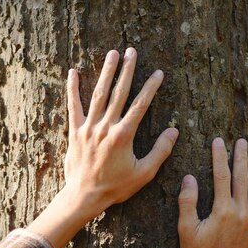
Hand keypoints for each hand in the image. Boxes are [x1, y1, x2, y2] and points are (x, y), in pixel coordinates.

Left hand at [28, 47, 178, 247]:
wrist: (84, 196)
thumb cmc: (116, 187)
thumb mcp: (144, 173)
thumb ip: (160, 151)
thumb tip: (174, 131)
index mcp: (124, 135)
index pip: (141, 105)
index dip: (151, 87)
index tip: (158, 73)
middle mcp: (106, 126)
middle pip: (119, 92)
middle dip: (127, 70)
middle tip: (132, 51)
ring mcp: (89, 127)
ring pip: (98, 94)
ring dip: (106, 72)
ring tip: (112, 53)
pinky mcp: (75, 131)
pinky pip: (74, 106)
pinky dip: (73, 88)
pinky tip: (73, 72)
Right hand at [177, 138, 247, 247]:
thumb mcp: (186, 230)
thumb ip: (187, 202)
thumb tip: (189, 178)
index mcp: (223, 210)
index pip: (222, 176)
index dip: (220, 157)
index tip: (218, 142)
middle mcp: (242, 213)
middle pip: (243, 178)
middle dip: (242, 157)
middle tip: (243, 142)